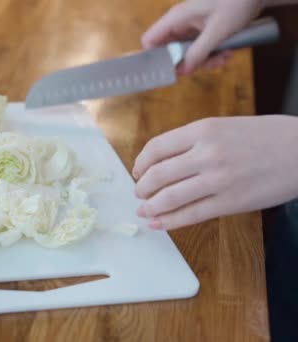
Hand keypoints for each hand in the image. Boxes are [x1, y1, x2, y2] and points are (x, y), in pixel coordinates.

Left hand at [132, 115, 297, 229]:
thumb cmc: (266, 137)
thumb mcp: (224, 126)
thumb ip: (194, 141)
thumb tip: (162, 160)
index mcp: (203, 130)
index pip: (156, 148)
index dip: (140, 163)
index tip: (137, 171)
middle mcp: (206, 153)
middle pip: (157, 174)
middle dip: (142, 187)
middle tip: (139, 193)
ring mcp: (218, 180)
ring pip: (169, 197)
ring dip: (151, 207)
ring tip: (144, 210)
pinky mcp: (230, 203)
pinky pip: (190, 215)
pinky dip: (169, 222)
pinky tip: (158, 224)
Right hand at [142, 0, 264, 73]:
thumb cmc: (236, 4)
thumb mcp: (217, 32)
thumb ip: (198, 52)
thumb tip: (183, 71)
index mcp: (177, 18)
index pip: (150, 40)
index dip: (155, 57)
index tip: (170, 70)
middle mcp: (180, 23)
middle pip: (170, 51)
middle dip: (188, 62)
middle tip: (207, 64)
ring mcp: (192, 27)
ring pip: (188, 53)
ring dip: (206, 60)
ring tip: (225, 56)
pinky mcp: (203, 31)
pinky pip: (200, 49)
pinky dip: (213, 54)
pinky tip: (228, 51)